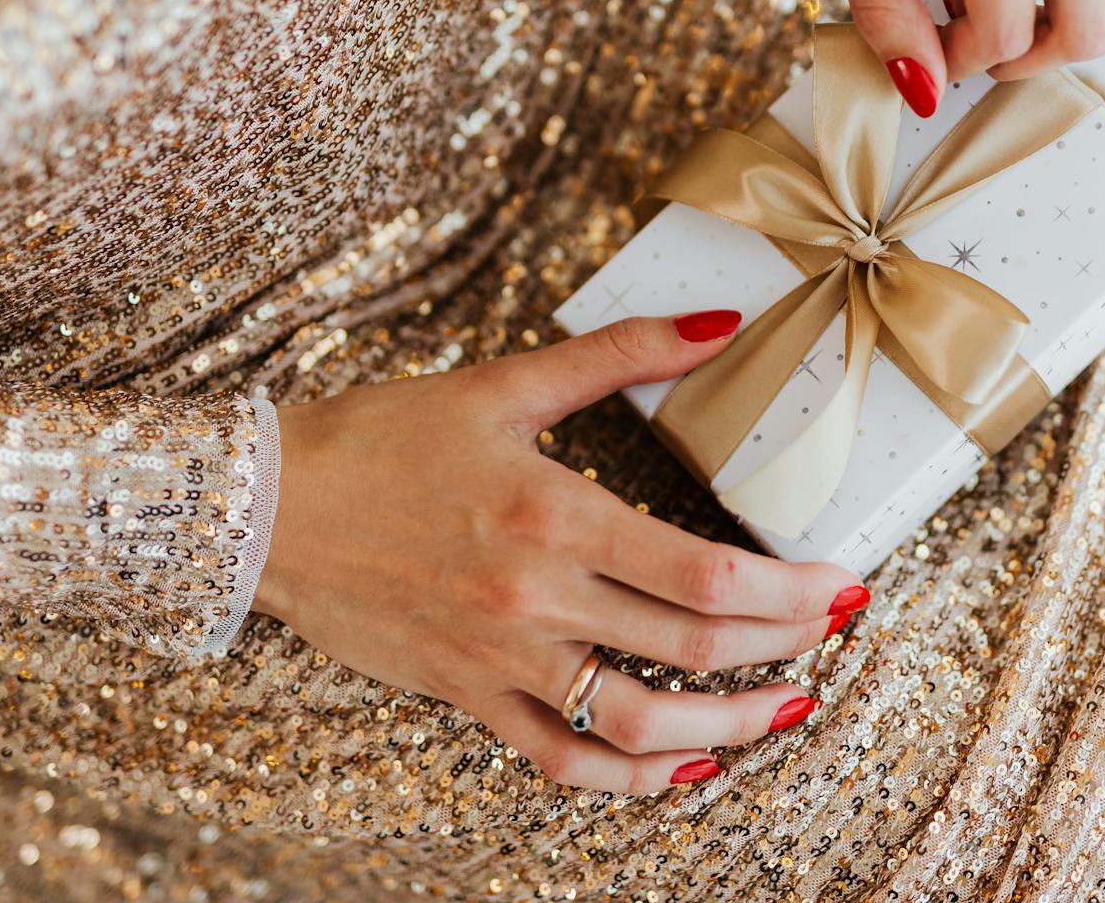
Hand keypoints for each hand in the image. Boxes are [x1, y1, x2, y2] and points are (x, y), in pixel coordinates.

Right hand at [253, 311, 868, 794]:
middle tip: (838, 633)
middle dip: (785, 647)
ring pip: (641, 722)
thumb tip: (718, 325)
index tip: (841, 584)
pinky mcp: (468, 695)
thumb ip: (619, 354)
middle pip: (693, 647)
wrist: (263, 508)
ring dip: (730, 728)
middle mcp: (536, 597)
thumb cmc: (381, 440)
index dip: (789, 590)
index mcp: (554, 513)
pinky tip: (684, 771)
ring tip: (787, 712)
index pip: (702, 574)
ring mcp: (502, 658)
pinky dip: (631, 779)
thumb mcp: (503, 383)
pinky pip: (561, 760)